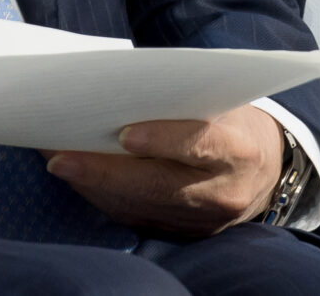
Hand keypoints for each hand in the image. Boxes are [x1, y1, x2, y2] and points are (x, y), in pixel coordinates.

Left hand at [43, 105, 285, 238]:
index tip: (124, 134)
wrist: (264, 172)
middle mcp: (222, 191)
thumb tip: (116, 85)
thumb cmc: (231, 120)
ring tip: (55, 161)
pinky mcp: (182, 233)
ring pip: (140, 205)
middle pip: (158, 185)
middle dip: (104, 172)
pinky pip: (136, 217)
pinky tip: (77, 177)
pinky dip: (103, 197)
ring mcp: (202, 220)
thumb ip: (183, 98)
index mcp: (238, 150)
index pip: (200, 144)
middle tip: (59, 156)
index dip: (163, 140)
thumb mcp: (221, 101)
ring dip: (92, 185)